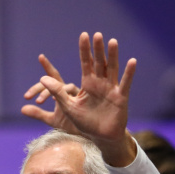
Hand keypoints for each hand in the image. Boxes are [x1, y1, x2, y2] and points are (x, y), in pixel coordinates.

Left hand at [21, 32, 136, 151]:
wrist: (100, 138)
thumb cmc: (85, 123)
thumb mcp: (69, 107)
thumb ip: (57, 93)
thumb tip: (42, 78)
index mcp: (87, 84)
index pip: (86, 63)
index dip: (85, 50)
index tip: (83, 35)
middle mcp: (100, 84)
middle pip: (99, 63)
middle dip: (98, 49)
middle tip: (97, 35)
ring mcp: (111, 89)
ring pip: (112, 69)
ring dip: (113, 56)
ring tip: (112, 41)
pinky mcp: (121, 98)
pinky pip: (125, 83)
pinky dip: (129, 73)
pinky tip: (132, 61)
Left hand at [22, 56, 82, 136]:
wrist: (86, 137)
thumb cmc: (71, 126)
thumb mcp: (51, 120)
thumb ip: (38, 113)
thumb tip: (22, 109)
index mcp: (61, 92)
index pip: (51, 78)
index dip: (44, 71)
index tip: (32, 78)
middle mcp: (69, 90)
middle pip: (52, 80)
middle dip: (39, 87)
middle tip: (28, 96)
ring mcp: (76, 93)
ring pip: (60, 85)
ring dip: (47, 91)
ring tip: (39, 102)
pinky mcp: (83, 98)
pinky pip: (72, 91)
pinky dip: (62, 92)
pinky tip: (54, 99)